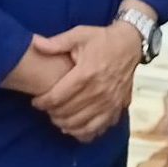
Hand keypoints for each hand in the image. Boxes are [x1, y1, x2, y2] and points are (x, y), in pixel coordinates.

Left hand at [29, 22, 142, 142]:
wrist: (131, 44)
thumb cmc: (102, 39)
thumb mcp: (80, 34)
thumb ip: (56, 43)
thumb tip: (35, 45)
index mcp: (86, 73)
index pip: (57, 97)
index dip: (42, 102)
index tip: (36, 101)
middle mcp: (98, 90)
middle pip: (67, 112)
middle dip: (51, 113)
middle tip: (46, 108)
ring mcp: (109, 101)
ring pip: (80, 123)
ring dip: (64, 124)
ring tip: (57, 117)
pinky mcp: (117, 107)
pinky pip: (98, 128)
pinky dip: (84, 132)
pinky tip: (75, 127)